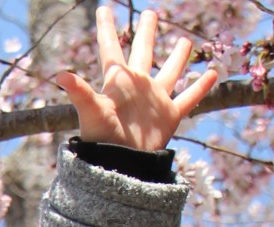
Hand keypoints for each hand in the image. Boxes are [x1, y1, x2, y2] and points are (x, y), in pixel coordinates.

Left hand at [57, 6, 217, 150]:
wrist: (121, 164)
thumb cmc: (103, 138)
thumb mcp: (91, 111)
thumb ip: (80, 92)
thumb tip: (61, 75)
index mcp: (117, 81)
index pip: (111, 48)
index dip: (107, 28)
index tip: (104, 8)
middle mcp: (137, 86)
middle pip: (143, 52)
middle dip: (147, 32)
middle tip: (151, 13)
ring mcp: (154, 99)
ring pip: (170, 72)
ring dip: (178, 57)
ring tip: (185, 40)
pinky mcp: (169, 115)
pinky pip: (189, 97)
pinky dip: (201, 87)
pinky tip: (213, 73)